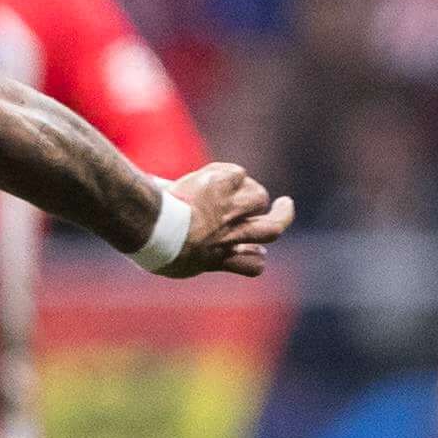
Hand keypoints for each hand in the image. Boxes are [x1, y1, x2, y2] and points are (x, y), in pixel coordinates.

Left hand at [157, 163, 295, 276]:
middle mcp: (231, 235)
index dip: (256, 257)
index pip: (254, 265)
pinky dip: (224, 173)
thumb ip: (187, 253)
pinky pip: (237, 173)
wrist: (153, 225)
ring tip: (225, 186)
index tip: (254, 251)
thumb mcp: (170, 259)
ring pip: (258, 198)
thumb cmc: (151, 243)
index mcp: (217, 258)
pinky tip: (205, 175)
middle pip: (273, 229)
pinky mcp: (227, 182)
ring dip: (245, 191)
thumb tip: (177, 246)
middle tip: (285, 204)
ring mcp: (232, 208)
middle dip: (283, 215)